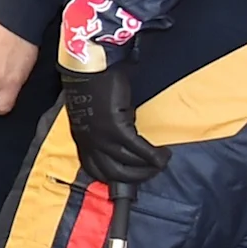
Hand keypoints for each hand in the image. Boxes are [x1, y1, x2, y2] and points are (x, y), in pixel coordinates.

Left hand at [59, 62, 164, 187]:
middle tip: (153, 171)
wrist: (92, 69)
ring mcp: (101, 137)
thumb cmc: (93, 87)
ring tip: (162, 160)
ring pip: (128, 164)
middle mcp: (90, 143)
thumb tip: (124, 142)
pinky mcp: (116, 128)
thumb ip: (103, 132)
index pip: (95, 170)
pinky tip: (163, 154)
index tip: (131, 177)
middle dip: (137, 177)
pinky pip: (137, 149)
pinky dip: (152, 155)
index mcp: (83, 140)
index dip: (114, 178)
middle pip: (114, 174)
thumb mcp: (94, 116)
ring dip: (149, 166)